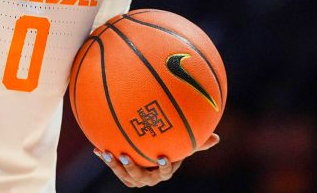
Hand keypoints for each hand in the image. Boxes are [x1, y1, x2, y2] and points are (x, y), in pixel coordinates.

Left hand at [94, 133, 219, 187]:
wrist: (150, 157)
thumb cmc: (168, 150)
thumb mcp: (181, 147)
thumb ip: (195, 143)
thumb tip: (218, 138)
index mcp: (163, 171)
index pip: (166, 171)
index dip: (164, 167)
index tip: (162, 157)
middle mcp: (150, 178)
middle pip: (141, 177)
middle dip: (133, 168)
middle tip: (126, 156)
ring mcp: (135, 178)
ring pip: (125, 175)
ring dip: (115, 165)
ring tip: (108, 153)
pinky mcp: (123, 174)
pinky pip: (114, 167)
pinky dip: (106, 157)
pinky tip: (97, 148)